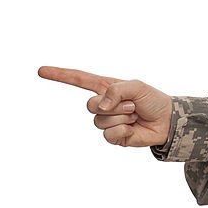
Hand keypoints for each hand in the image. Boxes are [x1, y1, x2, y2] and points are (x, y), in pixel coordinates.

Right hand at [38, 66, 172, 147]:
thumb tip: (99, 106)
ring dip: (122, 117)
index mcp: (106, 87)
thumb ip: (115, 91)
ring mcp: (107, 121)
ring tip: (134, 115)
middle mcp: (103, 103)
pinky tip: (133, 128)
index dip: (60, 75)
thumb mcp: (136, 86)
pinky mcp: (113, 136)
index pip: (78, 79)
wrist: (167, 121)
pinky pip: (109, 134)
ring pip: (101, 120)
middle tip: (133, 105)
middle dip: (114, 105)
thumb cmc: (152, 100)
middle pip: (90, 105)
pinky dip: (124, 130)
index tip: (41, 70)